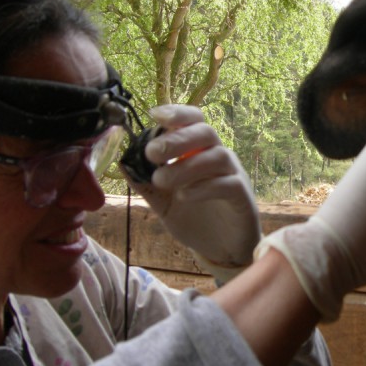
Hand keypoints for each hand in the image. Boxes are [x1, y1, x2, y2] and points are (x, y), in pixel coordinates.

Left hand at [126, 104, 259, 282]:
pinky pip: (228, 184)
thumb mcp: (163, 204)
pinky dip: (204, 187)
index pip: (195, 122)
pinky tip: (184, 196)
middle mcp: (219, 159)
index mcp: (200, 153)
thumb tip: (122, 164)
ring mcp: (234, 176)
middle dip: (178, 138)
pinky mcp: (243, 198)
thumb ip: (146, 185)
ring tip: (161, 180)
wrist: (221, 251)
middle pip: (206, 132)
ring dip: (187, 165)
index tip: (154, 115)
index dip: (178, 113)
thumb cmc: (195, 220)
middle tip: (152, 153)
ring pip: (218, 156)